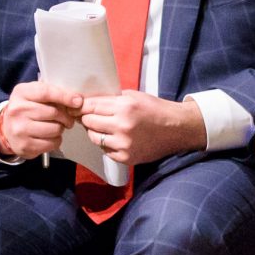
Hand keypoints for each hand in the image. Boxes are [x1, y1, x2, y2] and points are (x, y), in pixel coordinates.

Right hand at [0, 80, 82, 158]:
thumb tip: (78, 101)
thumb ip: (53, 93)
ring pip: (55, 129)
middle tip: (67, 118)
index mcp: (21, 93)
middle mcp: (17, 110)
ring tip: (55, 126)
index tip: (78, 101)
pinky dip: (56, 140)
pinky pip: (52, 143)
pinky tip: (49, 136)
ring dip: (60, 129)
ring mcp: (19, 129)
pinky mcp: (24, 145)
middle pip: (54, 113)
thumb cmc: (27, 108)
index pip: (46, 93)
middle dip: (66, 116)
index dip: (65, 97)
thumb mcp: (35, 94)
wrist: (7, 128)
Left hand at [77, 90, 206, 167]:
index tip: (77, 108)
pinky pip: (105, 150)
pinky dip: (108, 144)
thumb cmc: (156, 110)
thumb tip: (87, 103)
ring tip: (106, 128)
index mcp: (124, 107)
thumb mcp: (134, 96)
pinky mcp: (126, 157)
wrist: (177, 129)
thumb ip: (111, 99)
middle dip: (88, 119)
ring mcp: (124, 144)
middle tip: (93, 117)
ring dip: (96, 132)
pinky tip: (117, 139)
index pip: (90, 106)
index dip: (81, 107)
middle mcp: (122, 126)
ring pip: (94, 137)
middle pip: (88, 122)